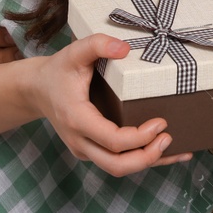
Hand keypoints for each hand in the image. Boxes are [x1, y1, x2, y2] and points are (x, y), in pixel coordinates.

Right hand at [29, 33, 193, 175]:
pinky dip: (141, 161)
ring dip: (147, 161)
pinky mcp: (92, 151)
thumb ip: (97, 44)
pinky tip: (166, 154)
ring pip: (118, 168)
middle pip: (116, 165)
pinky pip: (117, 163)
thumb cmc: (59, 70)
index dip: (139, 137)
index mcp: (77, 119)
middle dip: (147, 157)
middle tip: (168, 137)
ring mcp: (85, 149)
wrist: (38, 90)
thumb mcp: (74, 52)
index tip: (161, 122)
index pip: (112, 140)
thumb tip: (125, 48)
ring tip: (174, 146)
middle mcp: (79, 141)